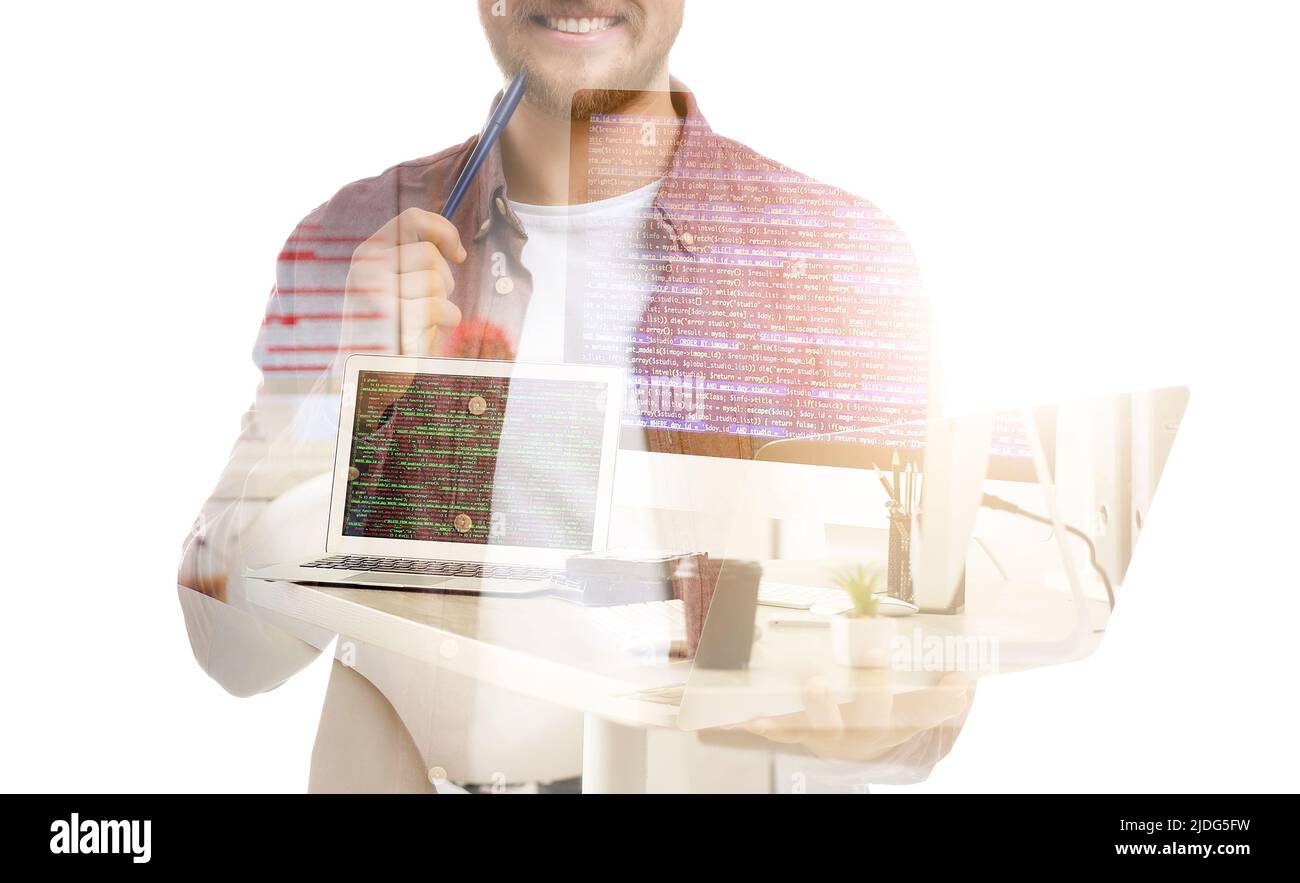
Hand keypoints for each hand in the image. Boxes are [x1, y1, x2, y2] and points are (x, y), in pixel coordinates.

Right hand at [344, 207, 466, 355]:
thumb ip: (411, 261)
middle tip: (430, 306)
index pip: (412, 220)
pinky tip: (424, 336)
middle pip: (430, 254)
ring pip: (436, 281)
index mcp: (366, 254)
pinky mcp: (393, 318)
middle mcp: (366, 267)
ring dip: (442, 304)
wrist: (362, 375)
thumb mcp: (391, 286)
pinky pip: (441, 308)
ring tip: (422, 323)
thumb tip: (455, 248)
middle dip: (443, 280)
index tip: (459, 255)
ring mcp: (376, 291)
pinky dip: (444, 324)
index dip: (444, 231)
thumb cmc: (388, 330)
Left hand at [741, 671, 973, 764]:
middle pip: (875, 716)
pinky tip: (748, 717)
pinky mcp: (802, 734)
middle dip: (876, 686)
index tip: (955, 684)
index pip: (928, 713)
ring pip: (826, 725)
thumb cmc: (891, 711)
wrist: (859, 746)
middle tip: (877, 652)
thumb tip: (961, 673)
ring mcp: (833, 736)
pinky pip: (782, 731)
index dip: (942, 701)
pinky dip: (766, 726)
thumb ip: (944, 689)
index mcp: (902, 723)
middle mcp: (868, 734)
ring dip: (820, 704)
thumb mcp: (922, 702)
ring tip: (815, 682)